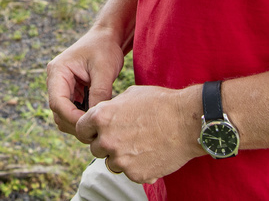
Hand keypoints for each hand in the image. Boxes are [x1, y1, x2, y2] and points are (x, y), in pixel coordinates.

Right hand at [46, 27, 126, 135]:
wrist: (107, 37)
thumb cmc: (105, 47)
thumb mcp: (104, 69)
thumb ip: (99, 93)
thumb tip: (95, 117)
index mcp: (57, 71)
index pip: (57, 102)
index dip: (72, 118)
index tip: (90, 126)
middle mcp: (55, 80)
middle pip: (58, 112)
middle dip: (75, 123)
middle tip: (96, 130)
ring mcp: (62, 87)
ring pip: (64, 115)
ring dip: (78, 122)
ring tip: (98, 125)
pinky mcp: (71, 92)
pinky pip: (72, 111)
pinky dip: (82, 117)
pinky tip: (97, 118)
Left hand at [76, 84, 200, 184]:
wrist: (188, 122)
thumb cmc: (161, 103)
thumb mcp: (131, 95)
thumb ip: (111, 108)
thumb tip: (103, 115)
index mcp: (102, 117)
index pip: (81, 129)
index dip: (90, 130)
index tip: (99, 131)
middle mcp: (107, 139)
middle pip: (95, 148)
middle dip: (106, 144)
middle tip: (126, 137)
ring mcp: (120, 159)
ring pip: (111, 163)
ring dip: (121, 156)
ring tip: (140, 144)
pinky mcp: (135, 174)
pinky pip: (129, 173)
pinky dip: (137, 167)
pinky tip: (151, 153)